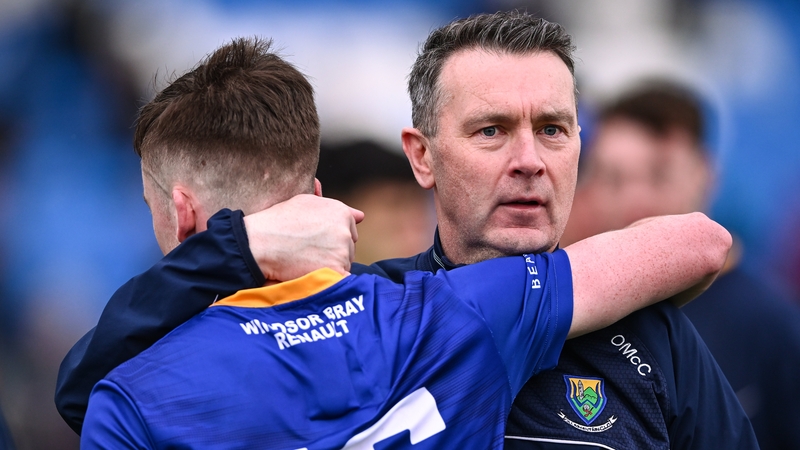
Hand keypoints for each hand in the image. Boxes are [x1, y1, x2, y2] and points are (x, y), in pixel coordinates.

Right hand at [243, 194, 363, 280]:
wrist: (260, 243)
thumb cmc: (278, 221)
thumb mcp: (305, 202)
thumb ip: (335, 208)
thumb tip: (360, 215)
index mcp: (341, 212)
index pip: (349, 231)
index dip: (331, 238)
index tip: (315, 241)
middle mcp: (345, 230)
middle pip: (349, 248)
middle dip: (334, 252)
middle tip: (309, 252)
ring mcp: (342, 251)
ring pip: (344, 264)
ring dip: (331, 266)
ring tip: (306, 262)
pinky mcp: (335, 270)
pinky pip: (341, 280)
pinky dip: (331, 281)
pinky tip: (315, 275)